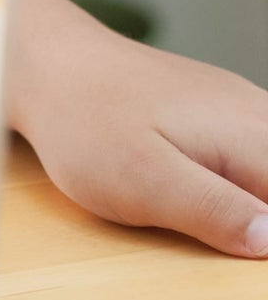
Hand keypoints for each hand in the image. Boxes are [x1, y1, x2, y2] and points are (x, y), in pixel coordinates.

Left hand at [11, 0, 267, 257]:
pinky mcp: (220, 109)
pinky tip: (206, 189)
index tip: (228, 233)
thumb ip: (214, 212)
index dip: (265, 233)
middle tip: (197, 220)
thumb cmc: (89, 126)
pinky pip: (251, 150)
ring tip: (191, 207)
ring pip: (265, 164)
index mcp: (254, 137)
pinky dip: (239, 178)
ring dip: (248, 198)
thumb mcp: (145, 182)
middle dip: (256, 214)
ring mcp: (242, 107)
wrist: (52, 66)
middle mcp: (260, 115)